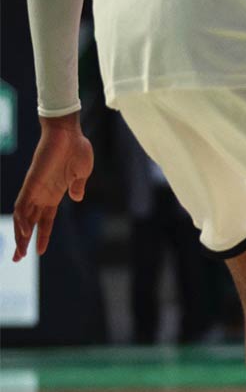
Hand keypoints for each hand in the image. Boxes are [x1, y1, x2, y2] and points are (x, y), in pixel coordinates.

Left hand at [12, 115, 93, 260]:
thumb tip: (77, 198)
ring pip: (23, 217)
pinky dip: (21, 220)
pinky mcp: (32, 183)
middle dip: (24, 241)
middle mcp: (42, 194)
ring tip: (19, 254)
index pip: (46, 220)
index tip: (39, 252)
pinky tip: (23, 233)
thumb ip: (78, 186)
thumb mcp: (82, 173)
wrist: (68, 132)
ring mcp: (35, 189)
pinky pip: (23, 205)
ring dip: (20, 236)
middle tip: (17, 258)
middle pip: (30, 222)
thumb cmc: (77, 149)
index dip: (42, 235)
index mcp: (55, 193)